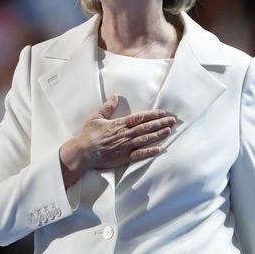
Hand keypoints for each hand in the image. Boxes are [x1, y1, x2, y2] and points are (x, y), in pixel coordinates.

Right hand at [59, 96, 175, 184]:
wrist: (82, 153)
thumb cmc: (87, 135)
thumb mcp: (96, 117)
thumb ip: (107, 107)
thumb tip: (115, 96)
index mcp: (119, 124)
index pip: (139, 118)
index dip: (152, 115)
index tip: (162, 113)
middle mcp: (125, 134)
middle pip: (146, 128)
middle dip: (160, 123)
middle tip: (172, 121)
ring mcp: (125, 146)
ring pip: (145, 139)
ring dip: (158, 135)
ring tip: (169, 131)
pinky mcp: (124, 157)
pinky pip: (139, 155)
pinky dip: (150, 152)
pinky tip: (159, 149)